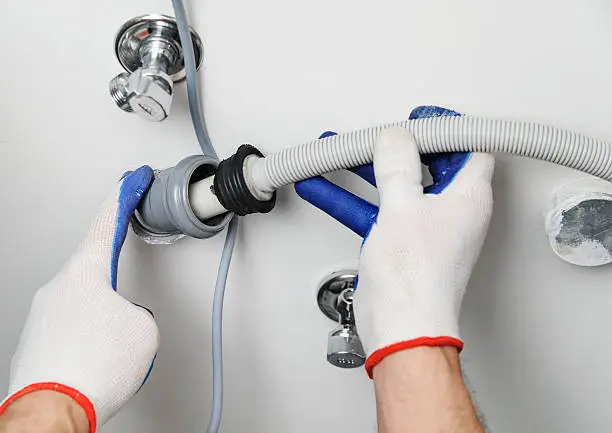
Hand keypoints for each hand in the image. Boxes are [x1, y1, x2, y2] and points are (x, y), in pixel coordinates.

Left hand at [0, 166, 159, 432]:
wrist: (53, 411)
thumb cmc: (92, 367)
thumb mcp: (144, 329)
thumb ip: (139, 311)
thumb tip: (128, 318)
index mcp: (85, 272)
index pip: (107, 222)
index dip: (124, 197)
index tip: (133, 179)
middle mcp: (57, 288)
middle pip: (97, 274)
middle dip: (119, 297)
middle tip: (127, 326)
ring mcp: (43, 314)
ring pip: (87, 307)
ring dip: (104, 326)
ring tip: (112, 354)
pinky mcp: (37, 340)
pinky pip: (72, 331)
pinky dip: (89, 343)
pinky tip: (96, 363)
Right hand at [296, 106, 493, 376]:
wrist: (401, 327)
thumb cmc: (416, 278)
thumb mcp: (403, 206)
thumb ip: (398, 164)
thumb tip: (396, 137)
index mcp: (468, 198)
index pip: (470, 149)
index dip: (448, 130)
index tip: (420, 120)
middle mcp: (452, 212)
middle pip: (428, 164)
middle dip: (397, 146)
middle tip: (377, 133)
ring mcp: (425, 229)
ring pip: (395, 187)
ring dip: (365, 169)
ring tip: (340, 149)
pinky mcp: (401, 244)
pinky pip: (376, 211)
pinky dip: (350, 198)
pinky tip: (322, 185)